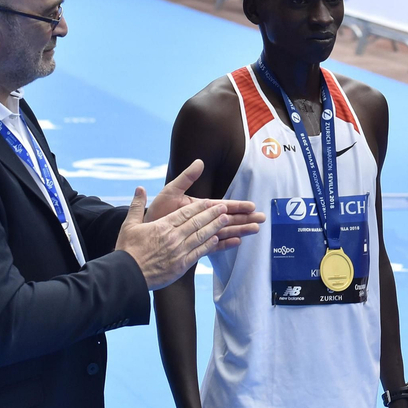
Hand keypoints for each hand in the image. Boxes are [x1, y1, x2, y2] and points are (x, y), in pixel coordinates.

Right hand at [114, 189, 228, 290]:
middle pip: (197, 222)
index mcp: (162, 226)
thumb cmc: (127, 250)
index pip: (185, 213)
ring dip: (215, 226)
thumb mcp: (129, 225)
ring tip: (226, 219)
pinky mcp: (181, 266)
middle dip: (212, 214)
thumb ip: (137, 206)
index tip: (210, 201)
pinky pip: (199, 253)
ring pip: (201, 236)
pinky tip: (217, 239)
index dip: (200, 207)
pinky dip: (209, 245)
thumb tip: (140, 188)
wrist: (127, 276)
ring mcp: (179, 251)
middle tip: (225, 207)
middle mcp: (174, 237)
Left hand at [147, 160, 264, 246]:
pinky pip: (213, 246)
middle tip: (262, 218)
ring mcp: (200, 233)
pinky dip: (225, 244)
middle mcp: (202, 220)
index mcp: (199, 207)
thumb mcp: (170, 191)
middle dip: (245, 218)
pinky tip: (238, 242)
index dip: (238, 205)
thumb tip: (200, 162)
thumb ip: (186, 178)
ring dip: (240, 230)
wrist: (145, 235)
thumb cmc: (156, 212)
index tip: (252, 205)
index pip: (222, 206)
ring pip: (225, 231)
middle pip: (228, 219)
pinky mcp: (196, 246)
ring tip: (256, 230)